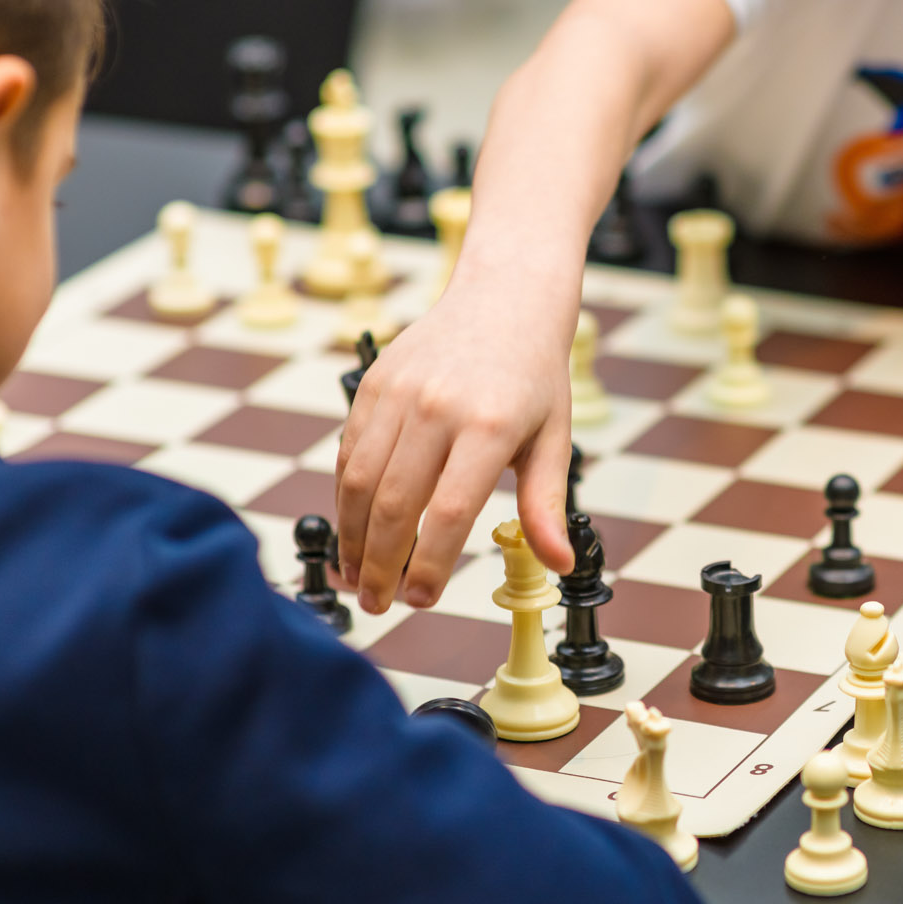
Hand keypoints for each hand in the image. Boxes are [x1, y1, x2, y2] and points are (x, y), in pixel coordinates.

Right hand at [335, 273, 575, 613]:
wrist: (505, 299)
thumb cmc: (535, 377)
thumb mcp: (554, 439)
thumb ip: (547, 504)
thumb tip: (558, 563)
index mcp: (490, 427)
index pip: (447, 513)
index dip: (428, 565)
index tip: (420, 601)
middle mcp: (438, 408)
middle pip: (392, 504)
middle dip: (379, 565)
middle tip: (378, 604)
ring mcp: (399, 393)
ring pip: (357, 481)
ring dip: (352, 537)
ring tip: (357, 576)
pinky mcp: (373, 383)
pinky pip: (348, 450)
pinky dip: (344, 496)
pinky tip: (353, 528)